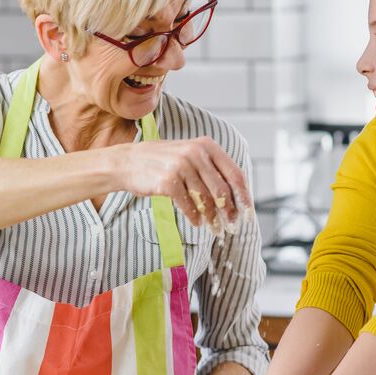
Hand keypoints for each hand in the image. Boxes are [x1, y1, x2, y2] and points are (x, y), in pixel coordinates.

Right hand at [114, 138, 250, 231]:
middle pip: (222, 190)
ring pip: (206, 200)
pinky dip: (195, 217)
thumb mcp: (189, 154)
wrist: (128, 162)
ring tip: (215, 229)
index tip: (247, 213)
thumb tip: (236, 195)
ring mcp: (181, 166)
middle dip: (230, 212)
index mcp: (206, 145)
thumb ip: (211, 169)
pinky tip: (197, 223)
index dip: (244, 196)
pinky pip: (189, 205)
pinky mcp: (168, 181)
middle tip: (232, 226)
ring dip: (213, 219)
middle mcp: (195, 153)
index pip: (235, 174)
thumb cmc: (162, 161)